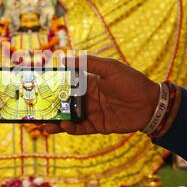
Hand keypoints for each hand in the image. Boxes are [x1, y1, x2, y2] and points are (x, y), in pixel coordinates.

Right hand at [45, 56, 160, 134]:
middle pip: (65, 102)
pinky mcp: (98, 125)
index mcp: (89, 82)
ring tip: (44, 123)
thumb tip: (66, 58)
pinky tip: (64, 125)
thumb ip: (89, 63)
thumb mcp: (110, 68)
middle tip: (36, 108)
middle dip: (50, 106)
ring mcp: (92, 112)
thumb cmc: (132, 81)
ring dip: (56, 120)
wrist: (151, 103)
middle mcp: (88, 98)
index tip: (39, 85)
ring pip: (69, 117)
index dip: (54, 85)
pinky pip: (81, 128)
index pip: (67, 83)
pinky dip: (71, 128)